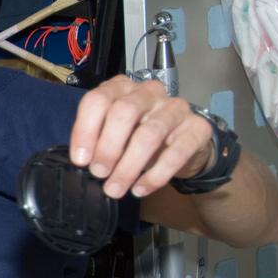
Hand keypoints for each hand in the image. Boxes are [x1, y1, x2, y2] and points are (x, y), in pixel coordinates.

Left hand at [69, 75, 214, 198]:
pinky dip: (155, 175)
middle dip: (108, 147)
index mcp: (121, 88)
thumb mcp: (113, 134)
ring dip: (128, 166)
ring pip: (149, 134)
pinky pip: (176, 153)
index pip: (98, 100)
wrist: (183, 146)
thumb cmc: (138, 136)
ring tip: (115, 189)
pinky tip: (140, 189)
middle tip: (99, 173)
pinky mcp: (197, 128)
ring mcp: (175, 107)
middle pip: (124, 112)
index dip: (85, 130)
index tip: (80, 160)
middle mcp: (148, 92)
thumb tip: (83, 160)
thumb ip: (97, 139)